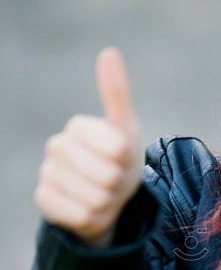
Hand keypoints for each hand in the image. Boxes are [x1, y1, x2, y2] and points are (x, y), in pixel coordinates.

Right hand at [33, 48, 143, 246]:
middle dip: (118, 184)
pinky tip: (87, 209)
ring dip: (107, 203)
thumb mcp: (126, 130)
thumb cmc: (119, 160)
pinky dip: (92, 218)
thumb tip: (109, 51)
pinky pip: (80, 215)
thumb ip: (117, 94)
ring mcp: (47, 174)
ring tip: (102, 194)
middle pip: (107, 175)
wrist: (106, 198)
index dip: (127, 159)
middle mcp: (56, 147)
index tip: (121, 157)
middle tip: (112, 180)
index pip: (117, 148)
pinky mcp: (44, 200)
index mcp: (78, 126)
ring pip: (95, 198)